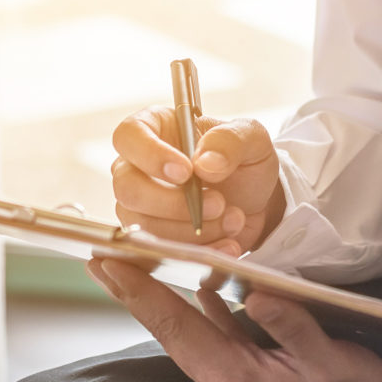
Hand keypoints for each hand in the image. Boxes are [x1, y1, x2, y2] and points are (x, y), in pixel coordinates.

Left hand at [87, 259, 381, 381]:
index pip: (176, 327)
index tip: (108, 264)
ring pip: (187, 329)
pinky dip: (198, 305)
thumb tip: (256, 293)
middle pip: (169, 328)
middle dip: (133, 292)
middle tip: (100, 257)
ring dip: (159, 298)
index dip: (140, 293)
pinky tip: (196, 284)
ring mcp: (234, 373)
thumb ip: (293, 327)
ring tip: (132, 266)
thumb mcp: (332, 362)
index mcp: (234, 376)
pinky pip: (214, 330)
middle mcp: (223, 377)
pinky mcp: (249, 368)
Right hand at [112, 106, 285, 254]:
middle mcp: (136, 168)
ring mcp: (139, 207)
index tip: (186, 172)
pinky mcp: (151, 237)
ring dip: (193, 230)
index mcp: (153, 129)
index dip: (151, 156)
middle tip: (218, 204)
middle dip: (174, 204)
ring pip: (144, 226)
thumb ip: (231, 141)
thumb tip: (204, 163)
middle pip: (127, 189)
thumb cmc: (242, 160)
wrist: (255, 201)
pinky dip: (200, 251)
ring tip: (232, 220)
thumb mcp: (250, 138)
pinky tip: (228, 242)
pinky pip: (160, 252)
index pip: (128, 137)